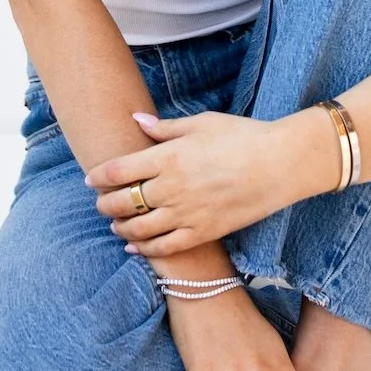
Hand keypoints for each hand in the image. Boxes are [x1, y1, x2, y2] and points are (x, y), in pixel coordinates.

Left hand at [86, 109, 319, 254]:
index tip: (91, 179)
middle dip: (105, 204)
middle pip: (124, 202)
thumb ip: (165, 127)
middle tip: (100, 204)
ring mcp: (186, 213)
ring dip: (121, 228)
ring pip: (139, 229)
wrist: (279, 164)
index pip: (118, 170)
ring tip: (115, 225)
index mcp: (168, 157)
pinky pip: (165, 247)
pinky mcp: (202, 232)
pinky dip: (145, 250)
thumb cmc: (243, 136)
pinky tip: (135, 248)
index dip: (99, 176)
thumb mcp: (202, 123)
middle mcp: (171, 187)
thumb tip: (136, 120)